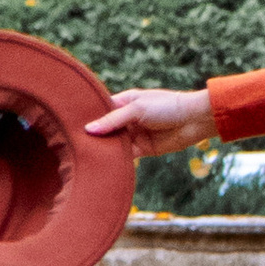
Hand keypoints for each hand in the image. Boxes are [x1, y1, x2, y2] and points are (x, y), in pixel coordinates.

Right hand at [83, 85, 216, 159]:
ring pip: (114, 143)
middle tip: (71, 144)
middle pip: (106, 128)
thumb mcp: (138, 109)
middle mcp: (128, 118)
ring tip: (83, 156)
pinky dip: (116, 159)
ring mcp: (135, 134)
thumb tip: (89, 129)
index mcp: (125, 101)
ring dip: (104, 149)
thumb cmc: (167, 106)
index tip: (69, 125)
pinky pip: (125, 155)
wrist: (194, 120)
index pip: (101, 109)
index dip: (88, 117)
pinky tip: (103, 164)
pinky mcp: (143, 149)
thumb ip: (113, 120)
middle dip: (94, 136)